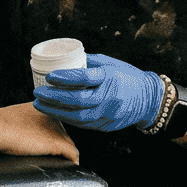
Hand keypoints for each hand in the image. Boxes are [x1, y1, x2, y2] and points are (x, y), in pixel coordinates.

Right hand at [0, 103, 79, 162]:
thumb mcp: (14, 120)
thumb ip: (23, 124)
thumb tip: (20, 135)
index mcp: (43, 108)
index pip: (55, 124)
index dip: (53, 136)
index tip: (49, 145)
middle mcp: (53, 116)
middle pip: (63, 134)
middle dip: (61, 147)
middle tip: (57, 158)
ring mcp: (57, 129)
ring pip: (69, 144)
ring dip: (66, 155)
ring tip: (64, 165)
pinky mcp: (57, 142)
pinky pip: (73, 154)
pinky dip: (72, 161)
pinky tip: (70, 167)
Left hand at [33, 53, 163, 131]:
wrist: (148, 100)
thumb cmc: (127, 77)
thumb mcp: (111, 64)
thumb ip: (89, 63)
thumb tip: (66, 60)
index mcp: (110, 77)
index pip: (84, 78)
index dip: (64, 78)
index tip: (49, 76)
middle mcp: (109, 97)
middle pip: (77, 100)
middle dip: (54, 97)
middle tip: (38, 92)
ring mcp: (107, 113)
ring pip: (77, 115)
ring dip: (55, 111)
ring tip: (40, 105)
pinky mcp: (105, 125)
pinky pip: (83, 124)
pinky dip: (67, 118)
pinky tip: (55, 113)